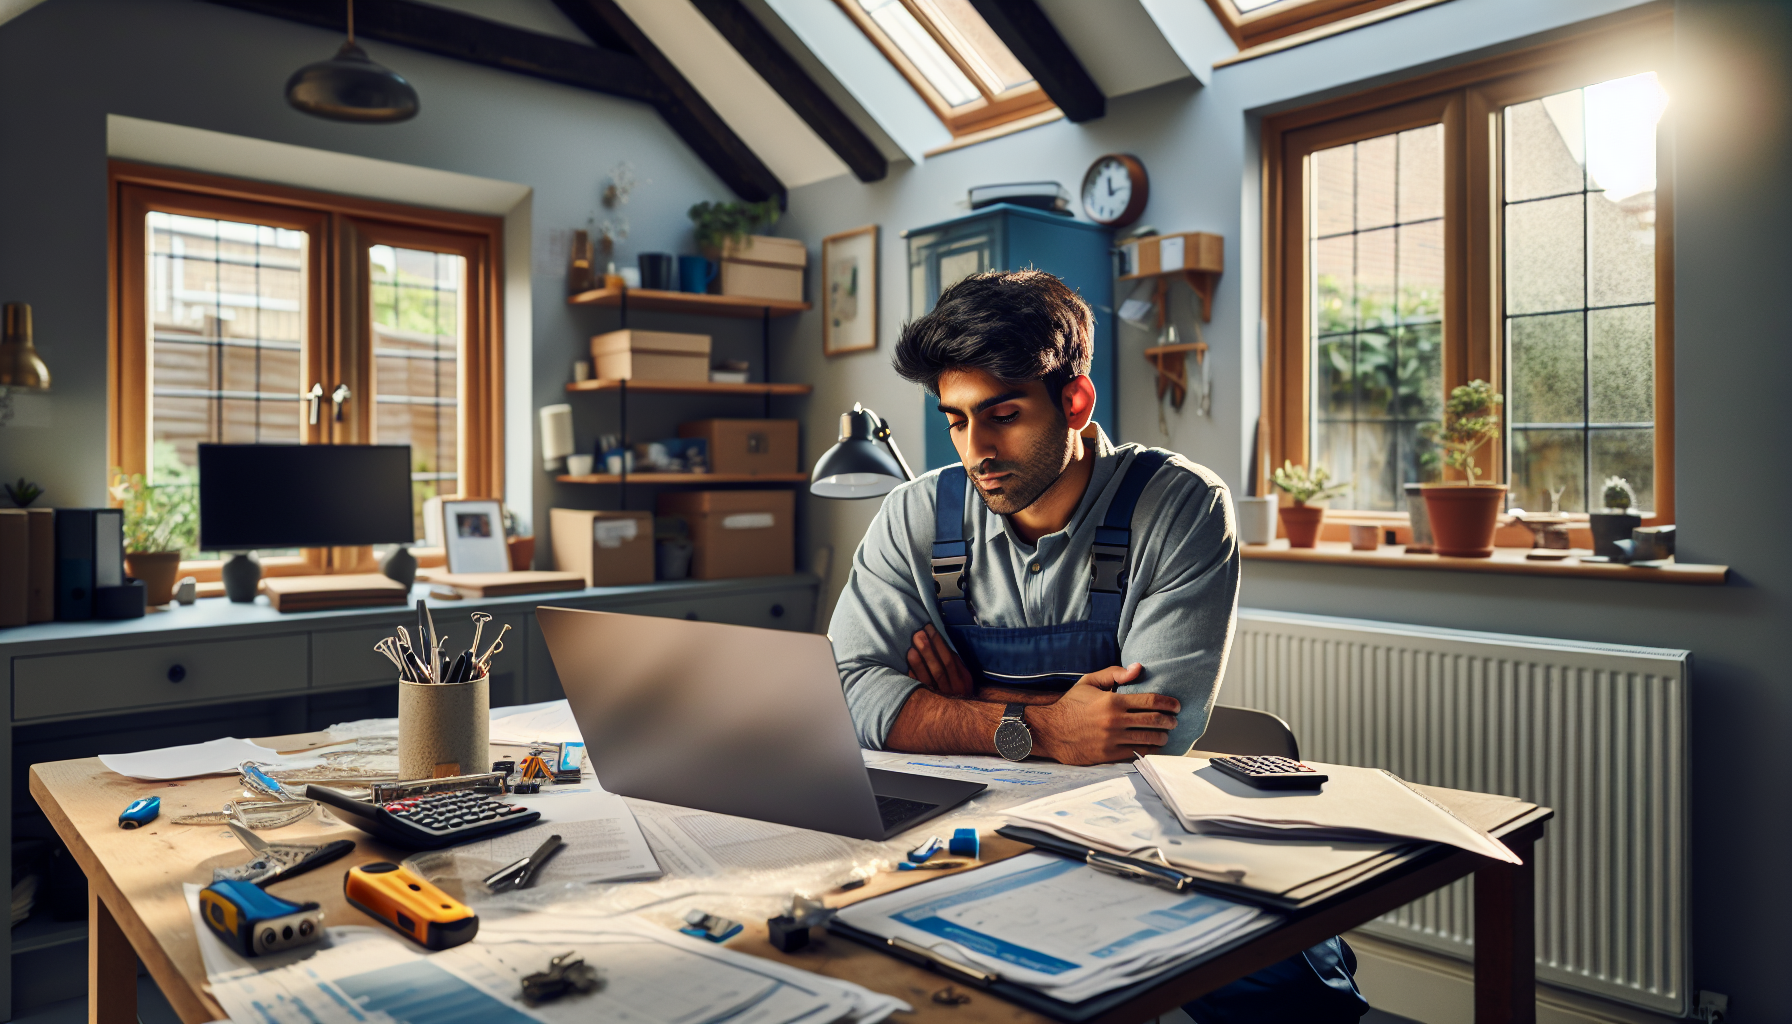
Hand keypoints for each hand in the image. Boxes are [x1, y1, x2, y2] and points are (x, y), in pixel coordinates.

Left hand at [905, 624, 975, 698]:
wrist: (959, 717)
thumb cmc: (959, 691)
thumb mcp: (964, 678)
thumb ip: (955, 663)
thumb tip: (941, 644)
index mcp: (962, 680)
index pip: (949, 659)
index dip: (939, 643)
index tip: (929, 629)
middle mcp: (953, 689)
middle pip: (939, 667)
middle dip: (928, 649)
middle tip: (918, 634)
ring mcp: (940, 697)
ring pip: (930, 678)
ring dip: (919, 663)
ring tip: (911, 649)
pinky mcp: (929, 705)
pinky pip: (921, 691)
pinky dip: (915, 679)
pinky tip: (908, 668)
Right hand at [1027, 664, 1178, 764]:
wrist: (1050, 731)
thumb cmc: (1071, 705)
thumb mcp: (1089, 682)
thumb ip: (1114, 674)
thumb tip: (1139, 668)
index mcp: (1112, 701)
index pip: (1150, 701)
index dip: (1168, 703)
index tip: (1176, 705)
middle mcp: (1114, 721)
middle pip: (1154, 721)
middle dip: (1170, 721)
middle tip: (1174, 720)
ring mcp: (1112, 740)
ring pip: (1149, 739)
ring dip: (1162, 737)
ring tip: (1165, 734)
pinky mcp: (1108, 756)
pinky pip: (1137, 754)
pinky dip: (1149, 750)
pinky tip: (1153, 746)